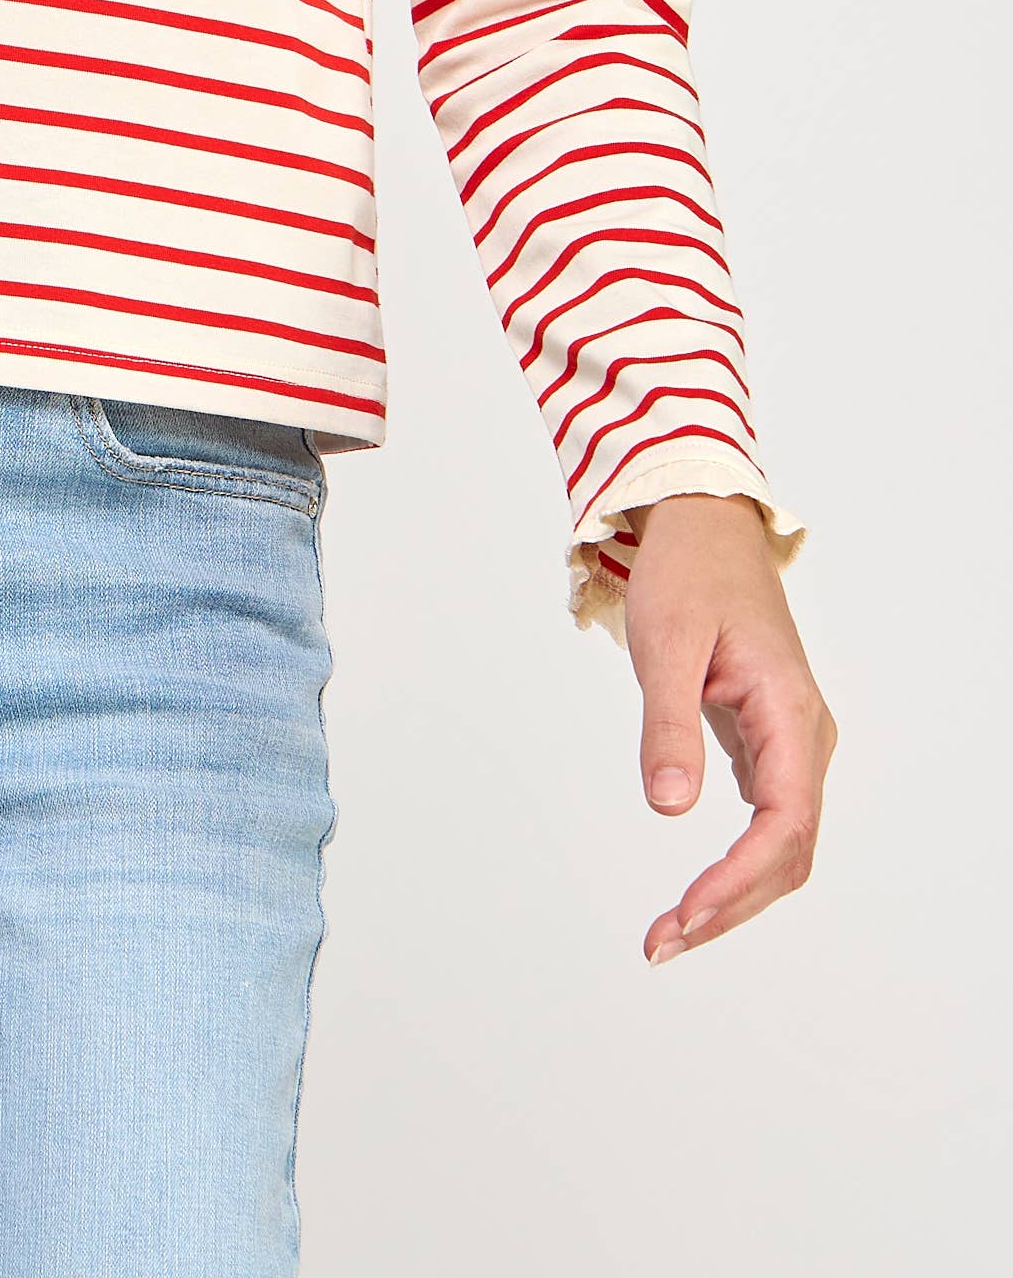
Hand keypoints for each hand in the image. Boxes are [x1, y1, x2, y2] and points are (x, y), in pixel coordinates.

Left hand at [620, 490, 835, 966]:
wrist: (704, 526)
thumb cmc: (688, 573)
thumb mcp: (666, 642)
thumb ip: (668, 724)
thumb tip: (671, 808)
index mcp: (789, 712)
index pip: (783, 824)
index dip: (738, 880)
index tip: (687, 913)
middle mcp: (804, 736)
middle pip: (789, 850)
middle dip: (732, 905)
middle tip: (664, 942)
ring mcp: (790, 742)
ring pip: (782, 843)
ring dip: (735, 894)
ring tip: (673, 932)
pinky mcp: (768, 741)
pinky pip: (768, 820)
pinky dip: (735, 864)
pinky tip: (696, 891)